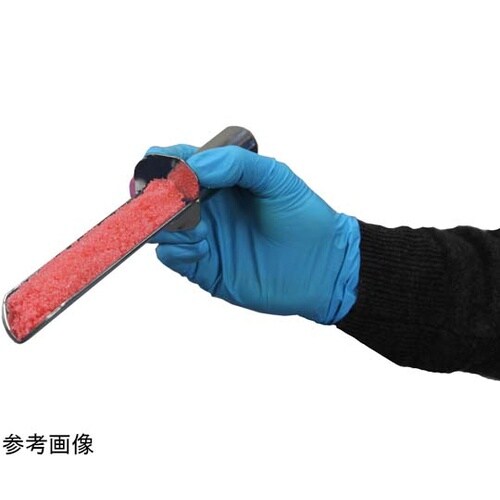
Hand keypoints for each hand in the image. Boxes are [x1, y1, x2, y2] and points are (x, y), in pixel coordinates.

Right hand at [145, 144, 359, 323]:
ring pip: (161, 228)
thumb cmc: (304, 217)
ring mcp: (204, 238)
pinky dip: (177, 250)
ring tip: (197, 226)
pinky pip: (172, 257)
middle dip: (154, 197)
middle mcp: (207, 208)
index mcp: (220, 181)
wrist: (323, 266)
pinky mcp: (204, 267)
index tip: (163, 167)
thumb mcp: (276, 177)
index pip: (177, 164)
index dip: (162, 162)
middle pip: (160, 198)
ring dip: (167, 225)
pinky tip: (202, 247)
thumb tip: (193, 168)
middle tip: (168, 200)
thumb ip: (235, 164)